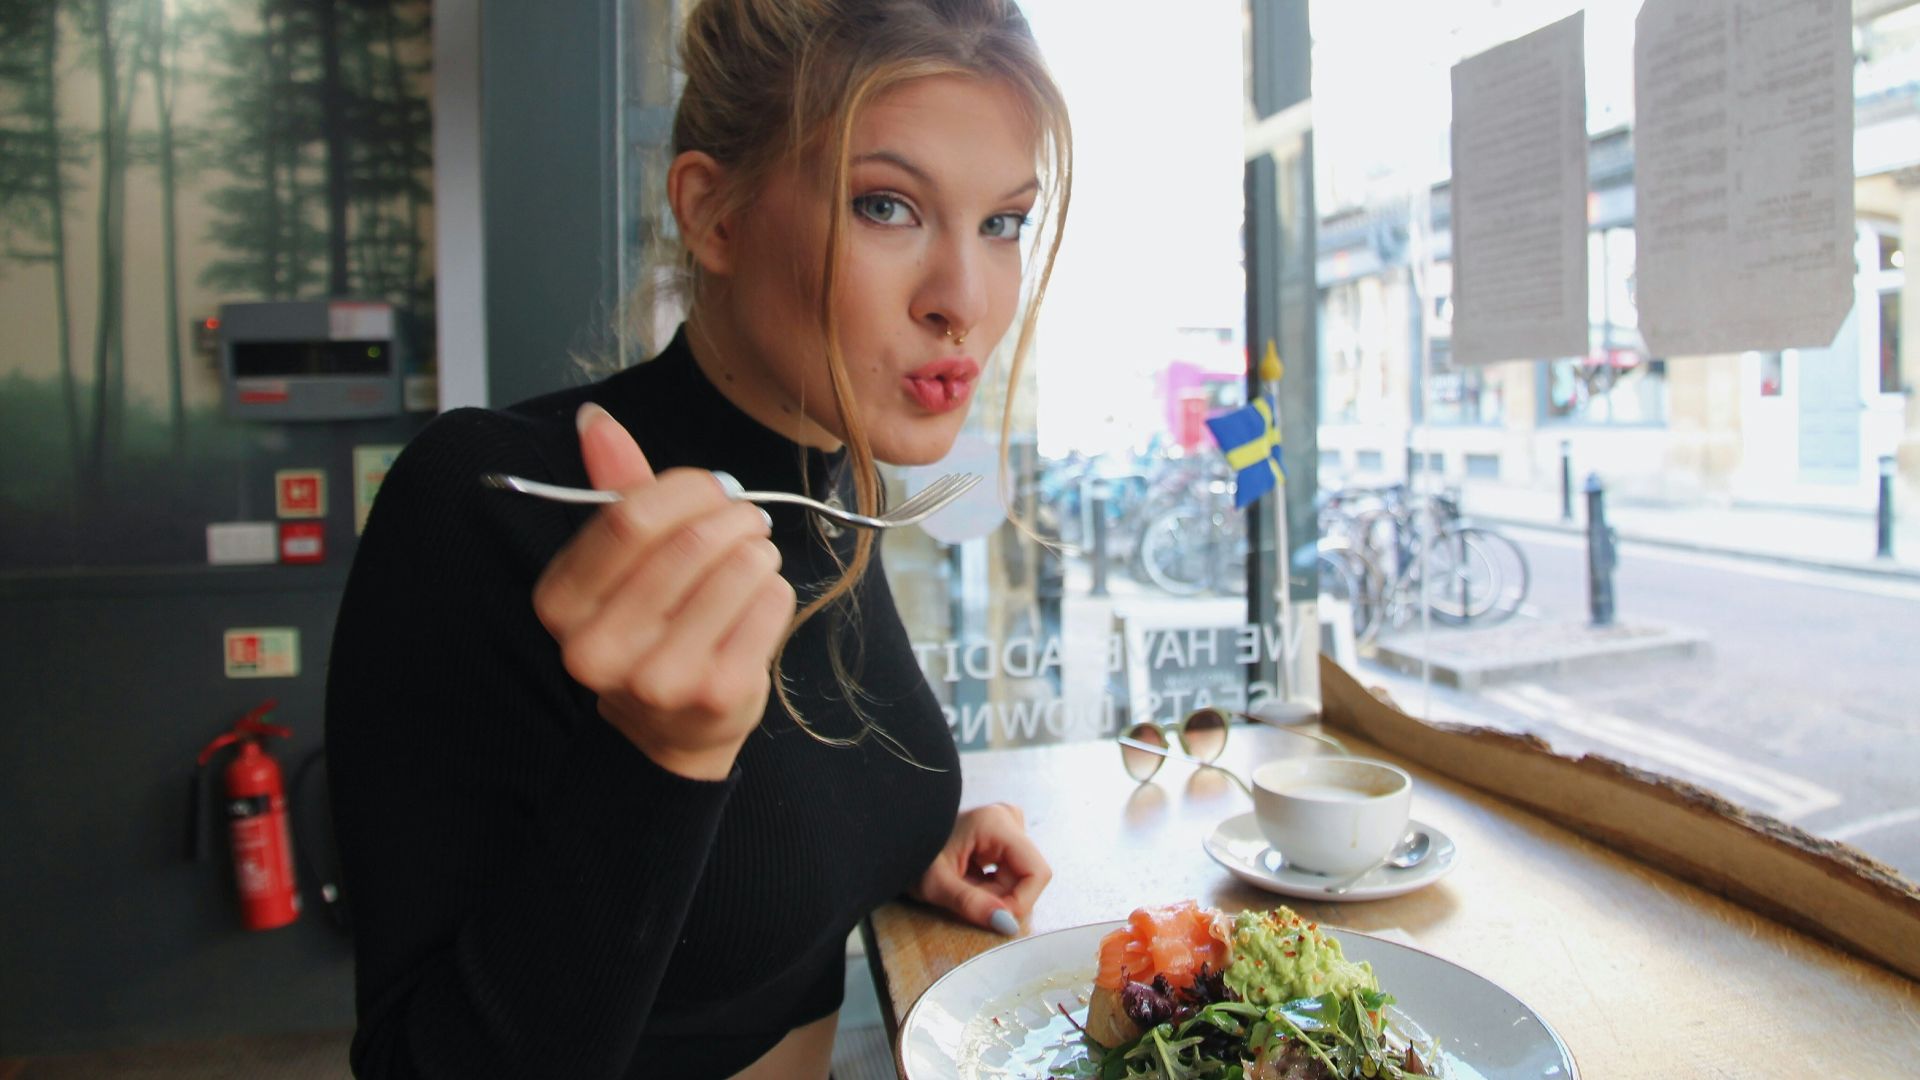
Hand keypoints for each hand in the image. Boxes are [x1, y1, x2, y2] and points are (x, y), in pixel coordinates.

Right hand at [533, 403, 795, 780]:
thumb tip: (595, 418)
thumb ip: (613, 488)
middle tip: (747, 518)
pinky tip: (756, 604)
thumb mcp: (617, 561)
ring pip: (739, 568)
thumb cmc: (646, 625)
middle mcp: (598, 648)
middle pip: (690, 543)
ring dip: (757, 550)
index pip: (629, 520)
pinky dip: (774, 589)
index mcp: (561, 604)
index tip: (713, 488)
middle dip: (734, 516)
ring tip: (750, 559)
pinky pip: (771, 603)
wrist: (668, 727)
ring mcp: (658, 678)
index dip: (686, 489)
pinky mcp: (716, 694)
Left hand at [910, 803, 1052, 934]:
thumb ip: (971, 904)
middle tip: (965, 896)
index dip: (1021, 902)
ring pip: (1019, 877)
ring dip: (995, 893)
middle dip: (1001, 897)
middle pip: (1027, 876)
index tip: (993, 916)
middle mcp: (1008, 818)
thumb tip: (1007, 924)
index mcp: (997, 823)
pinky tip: (968, 880)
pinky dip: (991, 885)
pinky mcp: (1003, 836)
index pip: (1037, 873)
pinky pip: (1011, 871)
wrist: (896, 839)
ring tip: (963, 886)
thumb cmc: (911, 855)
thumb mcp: (936, 885)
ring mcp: (1007, 825)